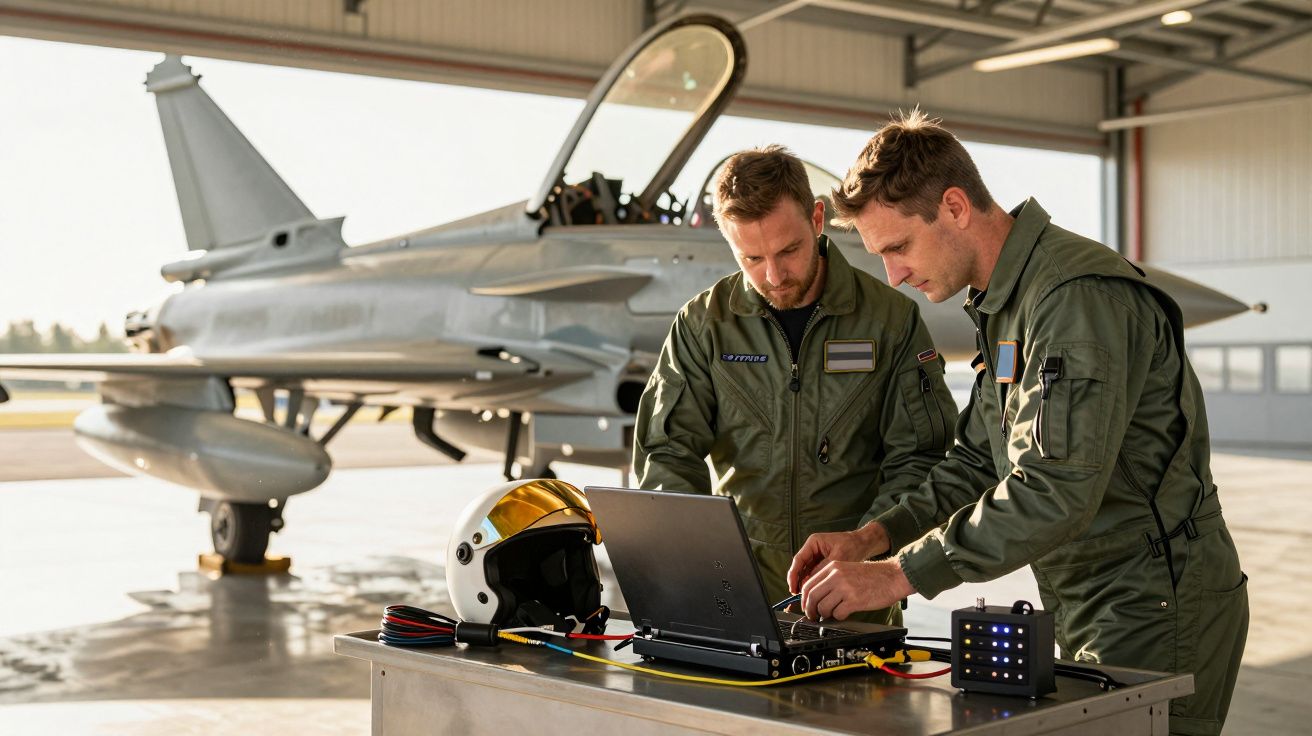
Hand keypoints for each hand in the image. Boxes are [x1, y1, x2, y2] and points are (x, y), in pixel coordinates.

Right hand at [786, 522, 890, 593]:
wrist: (864, 544)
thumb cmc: (853, 545)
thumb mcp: (839, 556)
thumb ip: (824, 568)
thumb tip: (813, 582)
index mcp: (814, 542)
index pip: (799, 559)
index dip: (793, 574)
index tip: (792, 587)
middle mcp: (813, 549)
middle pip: (800, 567)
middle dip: (798, 581)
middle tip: (798, 596)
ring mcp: (816, 556)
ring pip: (806, 572)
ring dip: (805, 584)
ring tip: (806, 597)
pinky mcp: (822, 563)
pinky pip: (814, 574)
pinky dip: (814, 583)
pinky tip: (814, 593)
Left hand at [799, 559, 914, 621]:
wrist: (893, 576)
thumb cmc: (873, 575)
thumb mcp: (847, 570)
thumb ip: (831, 580)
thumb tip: (817, 597)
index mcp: (833, 567)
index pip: (808, 585)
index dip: (804, 599)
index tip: (806, 607)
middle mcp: (836, 576)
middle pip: (812, 597)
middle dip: (810, 610)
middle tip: (813, 616)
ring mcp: (845, 588)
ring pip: (823, 607)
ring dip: (825, 615)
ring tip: (831, 615)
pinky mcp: (854, 600)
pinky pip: (837, 614)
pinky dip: (838, 617)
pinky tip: (844, 614)